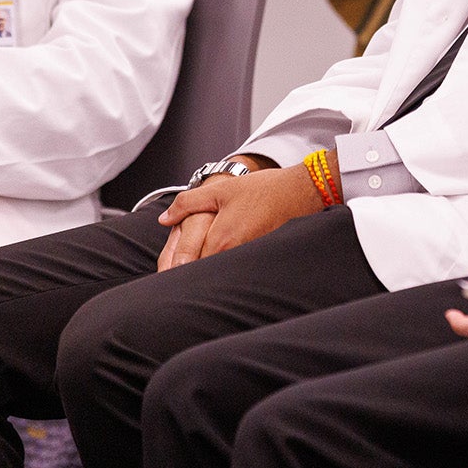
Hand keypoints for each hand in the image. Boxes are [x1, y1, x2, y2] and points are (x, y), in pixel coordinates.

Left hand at [156, 160, 322, 269]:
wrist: (302, 192)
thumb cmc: (264, 190)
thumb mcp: (220, 190)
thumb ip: (187, 203)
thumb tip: (165, 218)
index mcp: (221, 240)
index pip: (189, 267)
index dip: (175, 271)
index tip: (165, 274)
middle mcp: (235, 255)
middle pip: (204, 275)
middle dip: (189, 276)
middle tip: (174, 278)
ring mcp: (249, 260)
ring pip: (220, 274)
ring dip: (207, 274)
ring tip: (195, 273)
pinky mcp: (260, 260)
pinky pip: (236, 270)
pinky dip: (225, 269)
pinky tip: (222, 263)